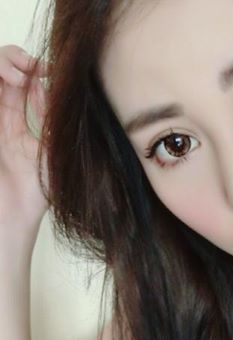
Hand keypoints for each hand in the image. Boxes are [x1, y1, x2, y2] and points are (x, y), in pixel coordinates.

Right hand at [0, 45, 50, 237]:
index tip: (48, 71)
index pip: (22, 84)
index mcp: (20, 126)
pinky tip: (8, 80)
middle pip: (2, 73)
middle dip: (14, 59)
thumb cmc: (39, 192)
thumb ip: (53, 121)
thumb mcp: (55, 151)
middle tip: (29, 67)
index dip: (33, 69)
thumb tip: (52, 87)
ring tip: (17, 73)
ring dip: (2, 65)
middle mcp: (1, 121)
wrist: (15, 216)